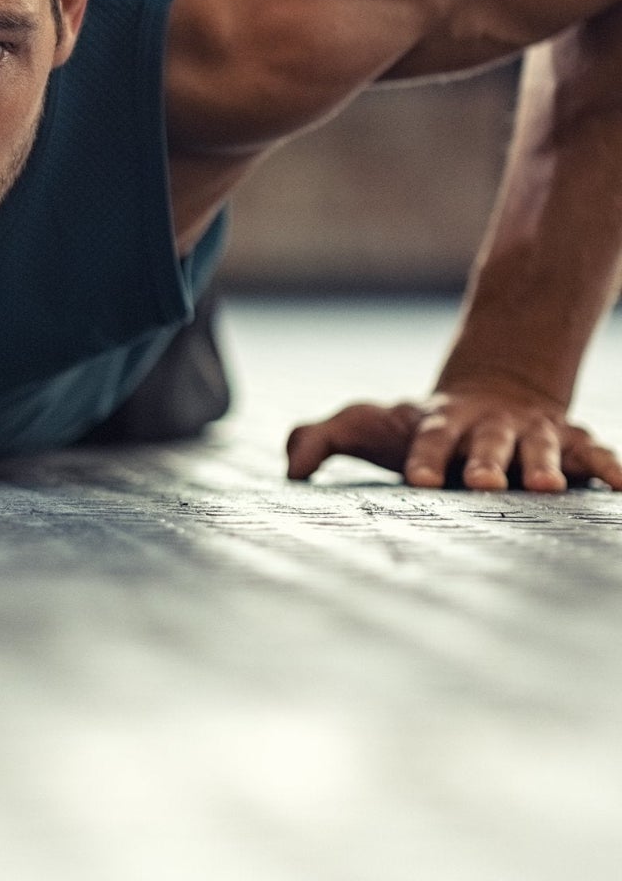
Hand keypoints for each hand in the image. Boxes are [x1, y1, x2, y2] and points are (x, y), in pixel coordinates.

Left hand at [286, 384, 621, 490]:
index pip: (427, 440)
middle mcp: (487, 428)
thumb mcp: (365, 426)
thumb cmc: (415, 426)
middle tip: (487, 484)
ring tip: (552, 488)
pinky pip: (594, 452)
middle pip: (487, 444)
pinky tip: (620, 486)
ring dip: (546, 466)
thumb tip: (290, 469)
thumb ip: (320, 439)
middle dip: (488, 462)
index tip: (420, 481)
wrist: (490, 392)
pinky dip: (608, 466)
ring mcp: (531, 434)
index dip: (424, 458)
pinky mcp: (569, 442)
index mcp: (437, 425)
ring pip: (541, 447)